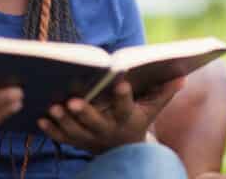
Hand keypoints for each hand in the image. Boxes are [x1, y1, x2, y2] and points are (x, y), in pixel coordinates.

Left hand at [38, 77, 184, 153]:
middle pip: (95, 123)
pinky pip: (64, 139)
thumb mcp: (154, 108)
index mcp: (128, 119)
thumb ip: (165, 92)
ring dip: (63, 121)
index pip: (126, 107)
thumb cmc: (140, 119)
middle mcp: (109, 131)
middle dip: (84, 113)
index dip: (123, 95)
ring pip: (76, 132)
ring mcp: (92, 139)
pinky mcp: (79, 142)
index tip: (119, 80)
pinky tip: (41, 118)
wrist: (126, 149)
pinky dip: (52, 130)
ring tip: (52, 107)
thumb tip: (183, 76)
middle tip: (73, 100)